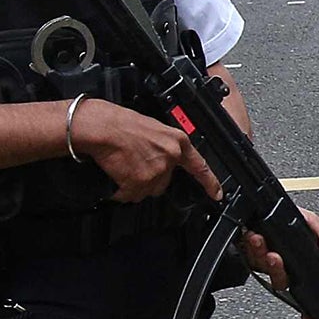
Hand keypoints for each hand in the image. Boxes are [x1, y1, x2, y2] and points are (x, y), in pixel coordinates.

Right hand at [68, 99, 221, 203]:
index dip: (210, 182)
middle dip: (150, 178)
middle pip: (164, 182)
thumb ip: (164, 147)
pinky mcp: (140, 182)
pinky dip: (121, 189)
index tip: (217, 194)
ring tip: (123, 166)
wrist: (101, 127)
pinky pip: (130, 195)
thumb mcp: (154, 129)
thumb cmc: (120, 123)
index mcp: (177, 141)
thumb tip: (162, 160)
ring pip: (147, 190)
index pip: (199, 166)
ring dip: (135, 184)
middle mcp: (171, 157)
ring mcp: (157, 171)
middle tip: (133, 163)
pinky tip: (116, 173)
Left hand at [241, 209, 318, 318]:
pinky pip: (250, 257)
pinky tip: (253, 236)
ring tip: (260, 240)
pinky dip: (251, 246)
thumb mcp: (313, 221)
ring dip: (261, 255)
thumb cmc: (290, 218)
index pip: (308, 293)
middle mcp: (285, 269)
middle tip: (275, 257)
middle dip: (277, 269)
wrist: (265, 209)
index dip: (309, 311)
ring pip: (263, 269)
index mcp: (303, 265)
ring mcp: (267, 264)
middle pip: (283, 281)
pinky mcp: (251, 256)